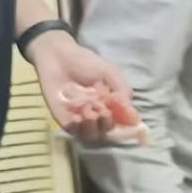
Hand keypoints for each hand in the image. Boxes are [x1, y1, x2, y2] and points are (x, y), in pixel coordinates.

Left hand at [28, 28, 144, 144]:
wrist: (58, 56)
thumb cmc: (85, 63)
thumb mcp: (111, 73)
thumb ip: (123, 91)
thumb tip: (133, 115)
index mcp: (111, 105)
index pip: (122, 123)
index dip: (125, 125)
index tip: (125, 118)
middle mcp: (97, 115)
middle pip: (107, 132)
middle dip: (107, 123)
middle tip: (103, 111)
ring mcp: (80, 118)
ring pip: (91, 135)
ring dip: (92, 127)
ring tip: (89, 113)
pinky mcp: (63, 119)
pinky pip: (73, 131)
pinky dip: (77, 127)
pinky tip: (77, 116)